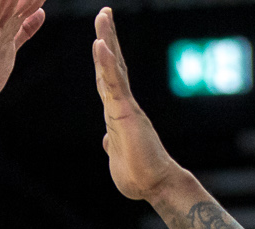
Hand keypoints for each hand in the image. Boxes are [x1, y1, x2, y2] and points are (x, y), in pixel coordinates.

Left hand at [92, 8, 180, 200]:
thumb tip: (106, 140)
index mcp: (116, 113)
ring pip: (113, 68)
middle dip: (107, 37)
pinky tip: (100, 45)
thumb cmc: (138, 175)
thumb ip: (112, 145)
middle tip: (104, 13)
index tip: (100, 38)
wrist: (155, 185)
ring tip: (103, 16)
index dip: (103, 59)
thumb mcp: (117, 157)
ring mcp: (124, 106)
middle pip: (112, 65)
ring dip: (107, 40)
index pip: (108, 80)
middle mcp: (121, 105)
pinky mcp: (126, 112)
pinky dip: (106, 64)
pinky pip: (114, 84)